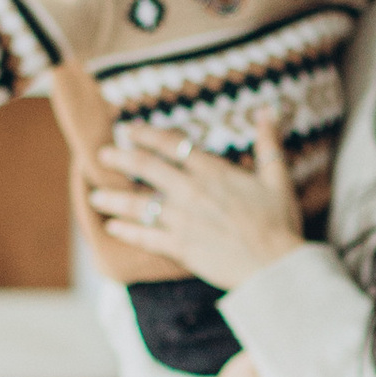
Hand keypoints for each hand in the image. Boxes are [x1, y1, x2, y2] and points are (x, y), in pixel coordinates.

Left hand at [91, 119, 306, 290]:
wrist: (274, 266)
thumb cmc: (279, 223)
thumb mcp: (277, 177)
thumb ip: (268, 143)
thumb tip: (269, 110)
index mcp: (212, 171)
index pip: (170, 145)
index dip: (145, 135)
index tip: (127, 130)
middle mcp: (191, 191)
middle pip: (145, 168)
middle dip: (120, 159)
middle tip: (102, 154)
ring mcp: (182, 220)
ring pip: (137, 204)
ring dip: (113, 198)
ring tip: (95, 195)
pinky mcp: (179, 247)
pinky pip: (144, 237)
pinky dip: (125, 231)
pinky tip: (112, 227)